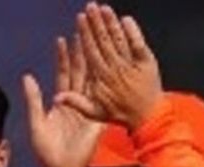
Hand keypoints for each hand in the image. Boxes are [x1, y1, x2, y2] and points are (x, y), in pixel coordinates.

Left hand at [25, 35, 103, 166]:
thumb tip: (27, 77)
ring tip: (95, 43)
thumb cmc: (46, 152)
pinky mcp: (99, 118)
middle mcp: (75, 103)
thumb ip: (34, 101)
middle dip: (82, 53)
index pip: (63, 75)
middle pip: (80, 73)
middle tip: (83, 32)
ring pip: (93, 81)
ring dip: (94, 63)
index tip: (63, 40)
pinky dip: (105, 83)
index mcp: (60, 103)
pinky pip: (102, 98)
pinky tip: (107, 66)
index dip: (63, 58)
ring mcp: (89, 109)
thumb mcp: (37, 125)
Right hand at [56, 4, 162, 129]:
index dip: (85, 34)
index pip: (91, 51)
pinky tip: (126, 20)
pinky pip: (138, 45)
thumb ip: (76, 102)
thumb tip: (56, 97)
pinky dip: (133, 32)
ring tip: (104, 8)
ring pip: (119, 40)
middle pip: (104, 41)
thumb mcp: (93, 112)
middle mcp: (115, 67)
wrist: (147, 118)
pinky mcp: (147, 63)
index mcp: (101, 77)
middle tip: (90, 6)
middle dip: (96, 23)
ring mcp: (132, 64)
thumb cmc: (119, 114)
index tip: (80, 20)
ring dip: (111, 23)